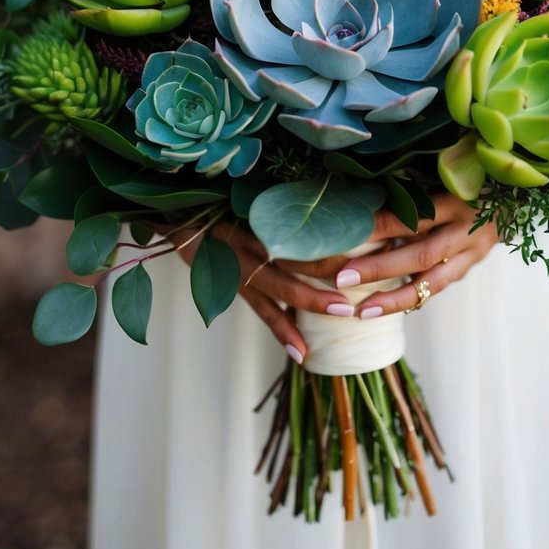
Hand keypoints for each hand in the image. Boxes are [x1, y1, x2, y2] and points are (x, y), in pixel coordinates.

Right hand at [169, 220, 355, 363]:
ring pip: (283, 286)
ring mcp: (244, 266)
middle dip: (334, 270)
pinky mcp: (235, 286)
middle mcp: (255, 241)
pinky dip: (283, 330)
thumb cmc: (223, 204)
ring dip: (314, 302)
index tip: (367, 233)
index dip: (334, 231)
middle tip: (367, 276)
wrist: (180, 219)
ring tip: (344, 313)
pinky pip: (263, 311)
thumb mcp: (252, 197)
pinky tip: (302, 352)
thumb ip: (285, 205)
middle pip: (299, 255)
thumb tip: (328, 204)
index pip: (303, 224)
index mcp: (263, 217)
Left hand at [344, 192, 497, 318]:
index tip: (350, 232)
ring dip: (394, 299)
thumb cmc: (465, 183)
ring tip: (362, 310)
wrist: (509, 203)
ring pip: (432, 283)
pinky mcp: (467, 271)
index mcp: (457, 201)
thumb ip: (413, 181)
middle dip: (381, 268)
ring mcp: (470, 256)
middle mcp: (466, 232)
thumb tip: (369, 183)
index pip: (416, 216)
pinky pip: (436, 290)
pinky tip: (381, 310)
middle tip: (343, 277)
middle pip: (422, 254)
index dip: (383, 225)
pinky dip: (409, 300)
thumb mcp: (444, 176)